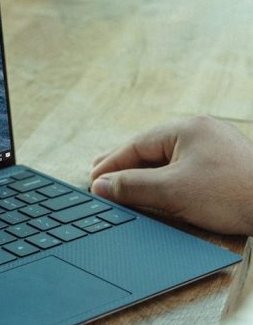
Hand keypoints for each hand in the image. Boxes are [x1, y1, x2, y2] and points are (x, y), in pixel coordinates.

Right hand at [89, 116, 252, 234]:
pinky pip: (183, 168)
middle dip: (123, 165)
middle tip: (97, 177)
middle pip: (150, 148)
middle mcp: (202, 132)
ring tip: (121, 185)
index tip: (92, 181)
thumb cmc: (232, 196)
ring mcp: (215, 148)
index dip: (111, 165)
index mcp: (187, 128)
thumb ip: (131, 186)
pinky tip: (154, 190)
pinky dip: (163, 179)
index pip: (136, 145)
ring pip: (166, 159)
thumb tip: (100, 186)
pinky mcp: (225, 167)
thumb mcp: (172, 191)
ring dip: (142, 173)